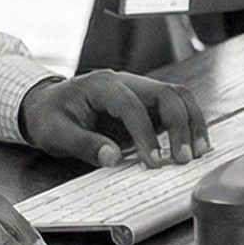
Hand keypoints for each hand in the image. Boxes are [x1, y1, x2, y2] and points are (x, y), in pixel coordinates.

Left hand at [22, 69, 210, 168]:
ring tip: (198, 152)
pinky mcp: (146, 104)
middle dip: (179, 125)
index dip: (145, 134)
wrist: (46, 106)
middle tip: (183, 158)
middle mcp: (125, 82)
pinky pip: (175, 108)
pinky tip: (194, 145)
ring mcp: (138, 91)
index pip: (131, 105)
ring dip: (191, 122)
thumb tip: (113, 158)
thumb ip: (83, 144)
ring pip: (177, 96)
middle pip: (165, 93)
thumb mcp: (55, 133)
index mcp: (101, 85)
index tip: (155, 162)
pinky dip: (188, 124)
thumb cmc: (49, 116)